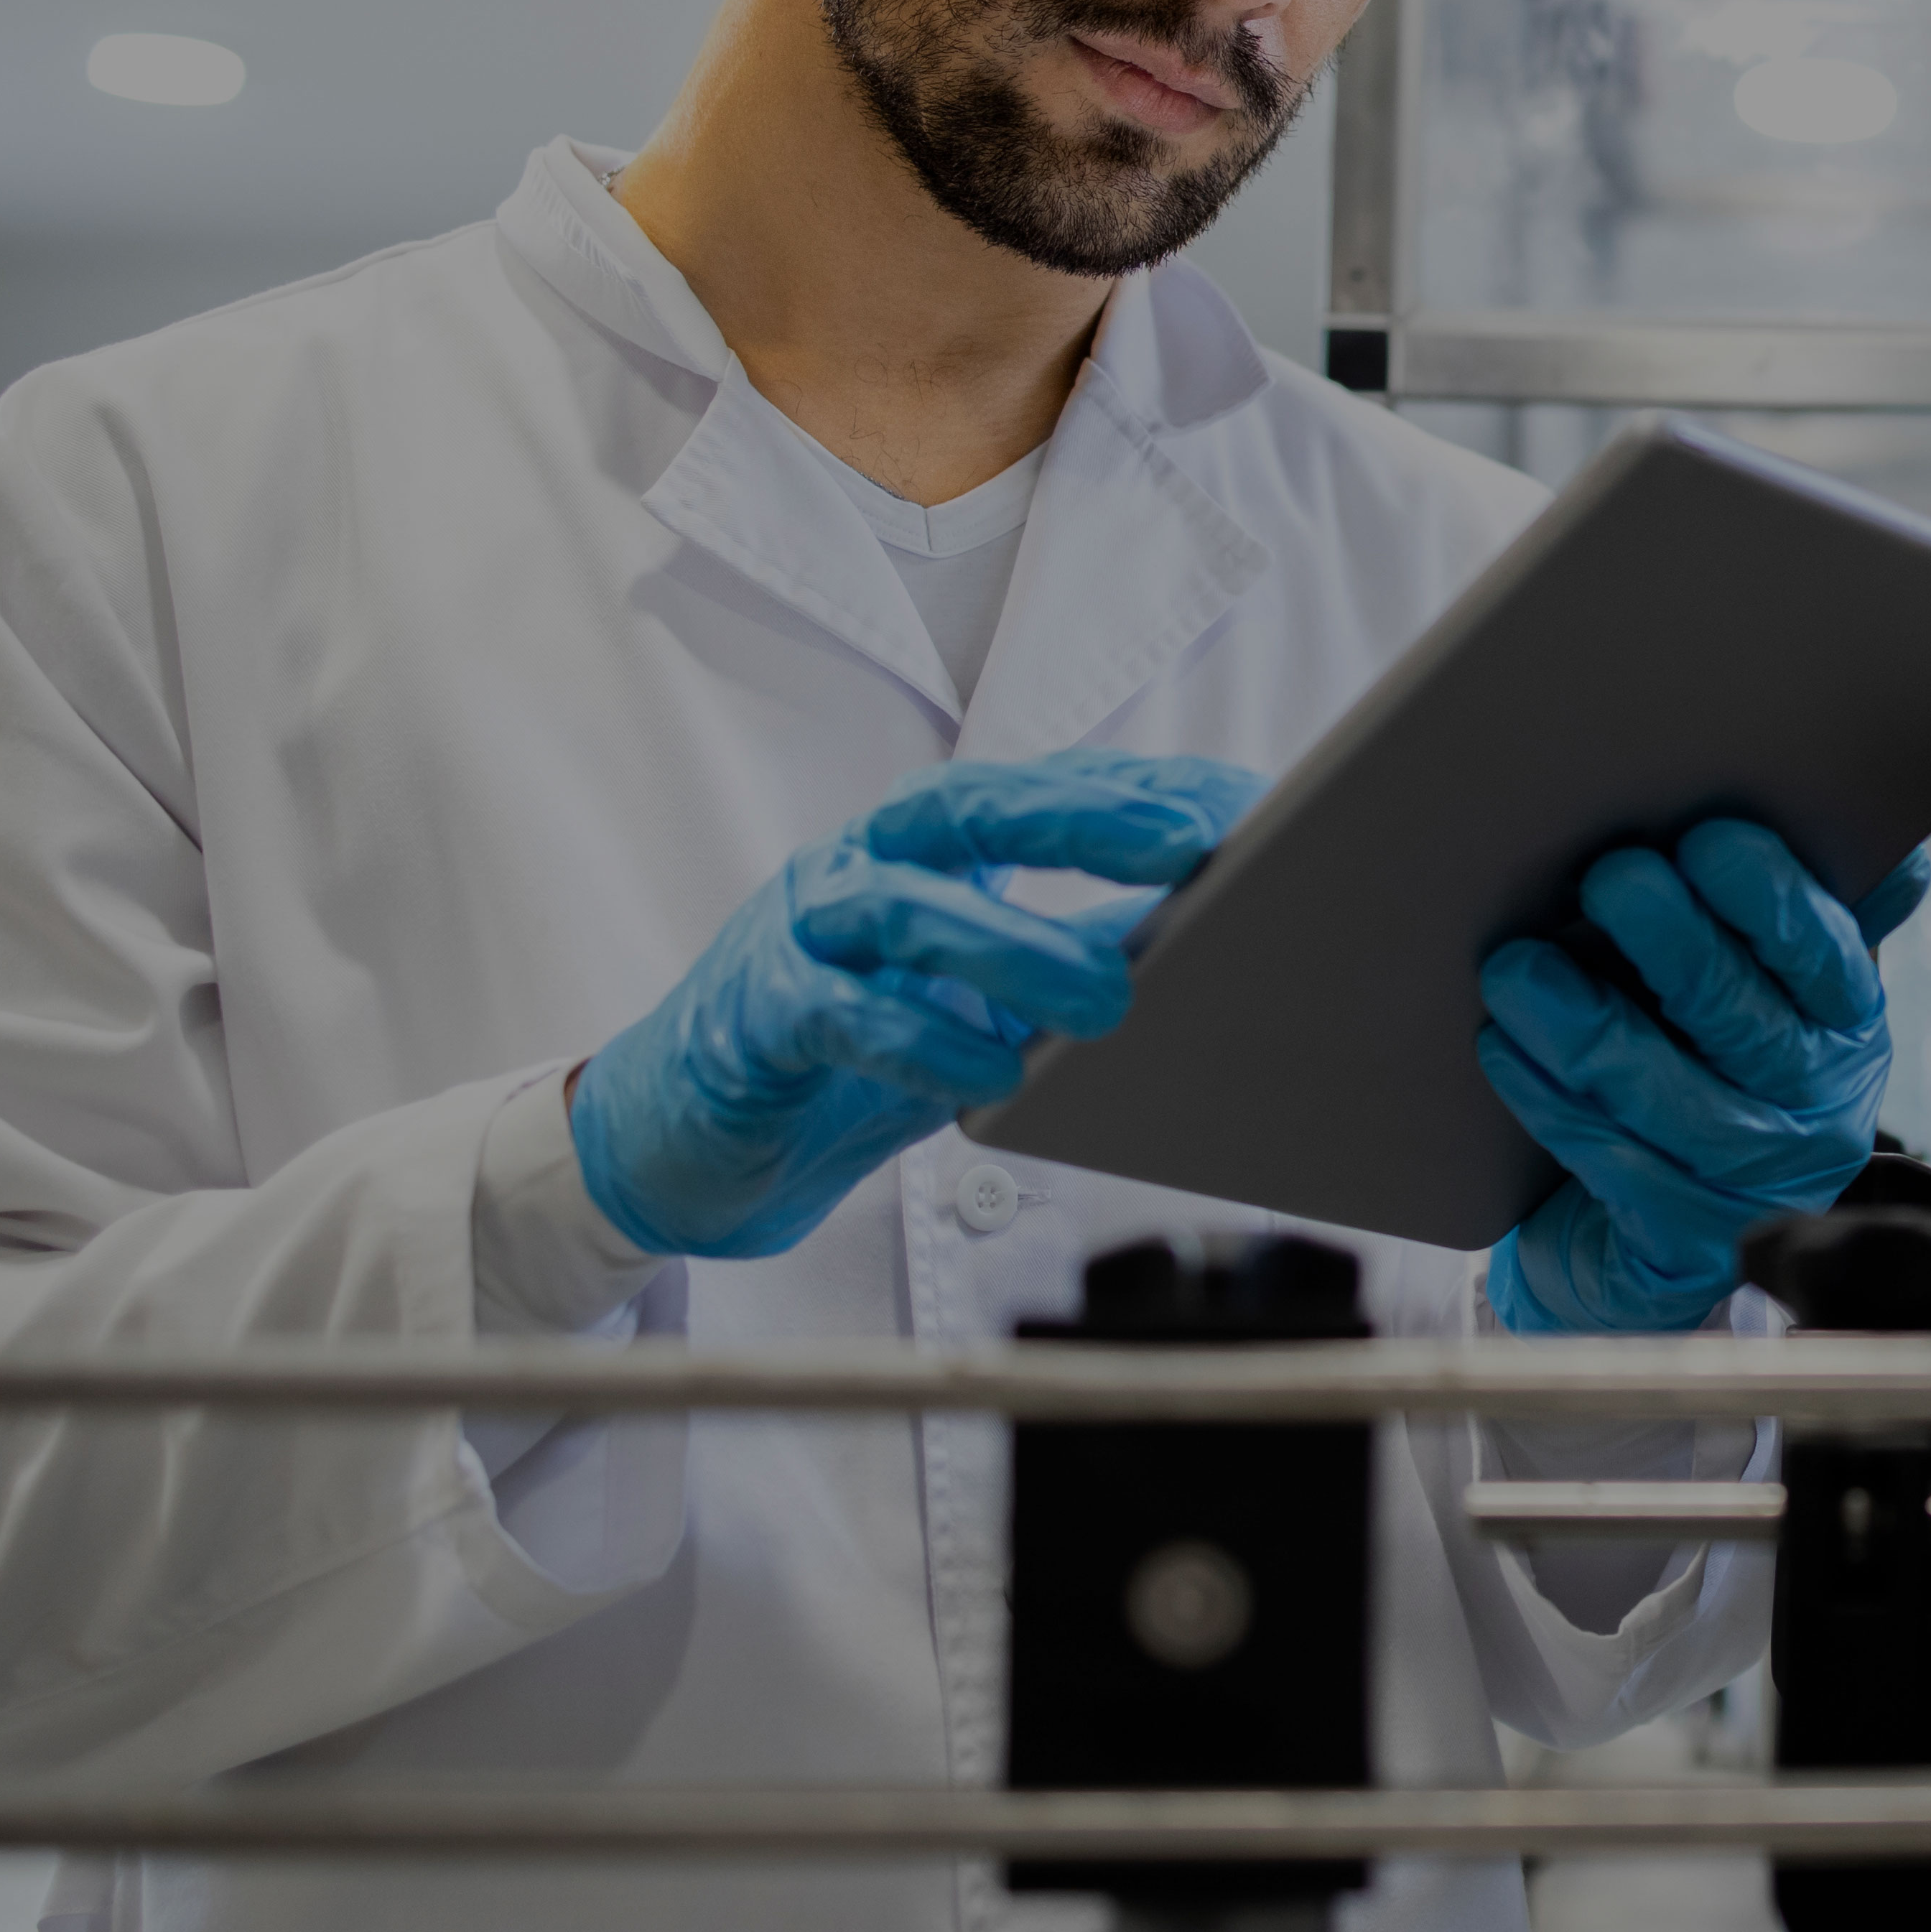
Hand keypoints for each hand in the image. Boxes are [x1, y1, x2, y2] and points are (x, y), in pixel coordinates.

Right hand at [571, 749, 1263, 1259]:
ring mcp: (799, 933)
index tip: (1237, 801)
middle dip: (1083, 818)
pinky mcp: (754, 1018)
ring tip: (1111, 996)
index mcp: (923, 850)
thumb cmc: (850, 1056)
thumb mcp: (981, 999)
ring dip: (1018, 947)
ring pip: (909, 909)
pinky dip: (922, 1042)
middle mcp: (860, 867)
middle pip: (968, 810)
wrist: (693, 1142)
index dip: (1133, 789)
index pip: (1035, 790)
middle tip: (1188, 846)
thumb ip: (1071, 955)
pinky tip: (993, 1076)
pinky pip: (841, 1015)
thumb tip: (1212, 933)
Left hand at [1478, 824, 1930, 1335]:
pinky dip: (1552, 1102)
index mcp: (1849, 1028)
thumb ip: (1809, 916)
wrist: (1652, 1229)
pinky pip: (1610, 1164)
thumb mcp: (1768, 991)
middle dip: (1675, 945)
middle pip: (1743, 1022)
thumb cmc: (1704, 1066)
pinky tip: (1505, 1045)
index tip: (1707, 837)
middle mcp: (1819, 1112)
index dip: (1770, 898)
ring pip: (1668, 1099)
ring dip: (1588, 1028)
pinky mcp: (1682, 1246)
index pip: (1824, 957)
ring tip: (1518, 967)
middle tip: (1610, 878)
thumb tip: (1893, 857)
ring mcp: (1753, 1187)